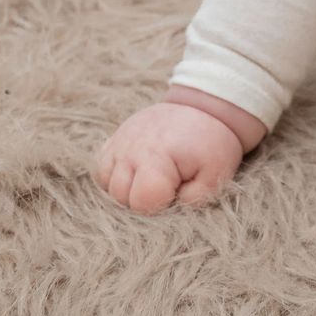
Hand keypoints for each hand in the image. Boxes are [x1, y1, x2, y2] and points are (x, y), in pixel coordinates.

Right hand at [93, 101, 245, 213]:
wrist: (202, 107)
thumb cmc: (210, 143)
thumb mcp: (215, 173)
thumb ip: (194, 198)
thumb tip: (173, 207)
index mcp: (156, 157)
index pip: (141, 201)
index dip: (160, 205)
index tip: (176, 192)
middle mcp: (130, 149)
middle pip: (120, 196)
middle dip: (143, 199)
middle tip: (167, 186)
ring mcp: (119, 142)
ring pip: (106, 184)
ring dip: (127, 189)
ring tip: (151, 180)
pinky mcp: (114, 139)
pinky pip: (101, 168)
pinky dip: (114, 176)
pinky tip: (135, 173)